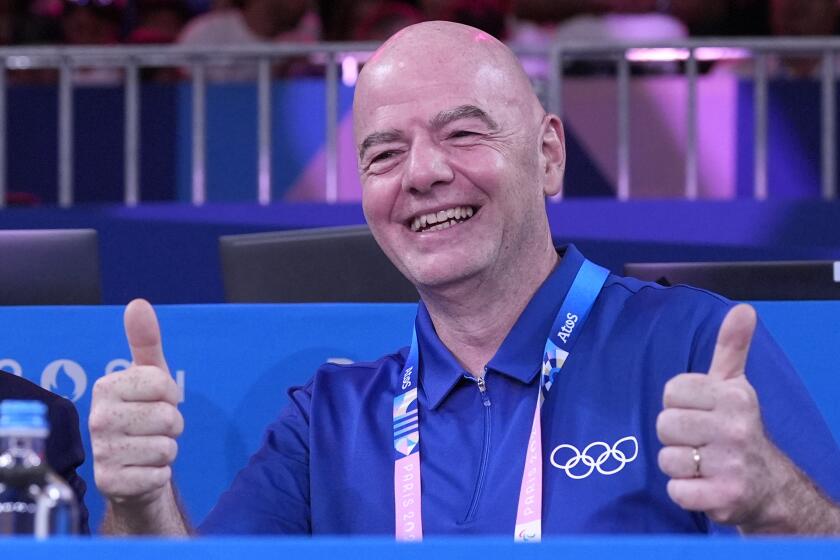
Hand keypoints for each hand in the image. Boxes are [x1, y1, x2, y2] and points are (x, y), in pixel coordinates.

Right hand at [90, 299, 182, 507]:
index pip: (163, 384)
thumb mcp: (150, 375)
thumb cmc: (144, 415)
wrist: (133, 469)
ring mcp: (101, 452)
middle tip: (155, 429)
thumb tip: (138, 304)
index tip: (158, 400)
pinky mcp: (110, 483)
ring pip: (167, 447)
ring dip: (167, 450)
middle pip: (168, 417)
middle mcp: (97, 418)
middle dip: (172, 425)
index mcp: (106, 388)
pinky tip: (143, 470)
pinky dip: (160, 475)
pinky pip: (159, 475)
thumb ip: (146, 341)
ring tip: (148, 448)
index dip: (171, 395)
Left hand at [656, 304, 786, 527]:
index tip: (700, 414)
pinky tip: (704, 486)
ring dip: (679, 466)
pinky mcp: (724, 497)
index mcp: (734, 396)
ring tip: (703, 464)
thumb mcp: (735, 386)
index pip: (671, 392)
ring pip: (667, 459)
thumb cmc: (738, 428)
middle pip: (664, 425)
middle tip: (700, 442)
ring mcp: (731, 464)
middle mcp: (735, 427)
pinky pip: (676, 490)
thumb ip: (732, 347)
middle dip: (676, 437)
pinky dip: (683, 492)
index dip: (679, 405)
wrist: (768, 487)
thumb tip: (743, 309)